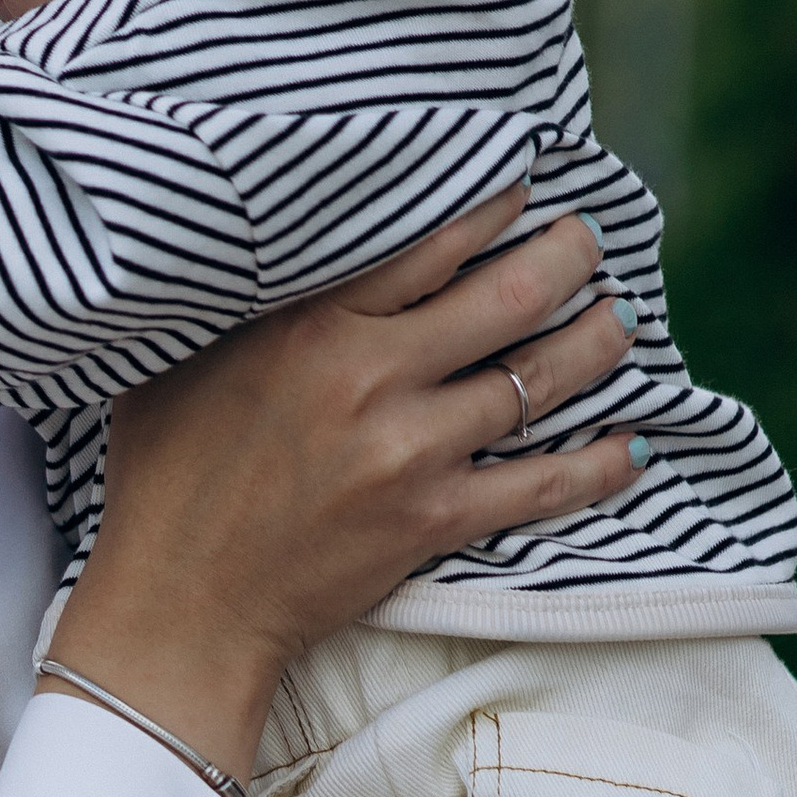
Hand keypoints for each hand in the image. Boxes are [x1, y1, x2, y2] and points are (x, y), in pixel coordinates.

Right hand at [47, 193, 642, 785]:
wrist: (180, 605)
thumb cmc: (165, 478)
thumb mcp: (181, 361)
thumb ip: (245, 303)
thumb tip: (282, 246)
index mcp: (309, 325)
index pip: (431, 242)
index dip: (493, 208)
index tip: (523, 190)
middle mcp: (369, 377)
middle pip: (508, 297)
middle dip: (567, 258)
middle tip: (589, 242)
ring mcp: (409, 451)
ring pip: (539, 381)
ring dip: (596, 344)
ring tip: (620, 319)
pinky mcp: (434, 520)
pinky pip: (542, 486)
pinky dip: (597, 466)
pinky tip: (631, 444)